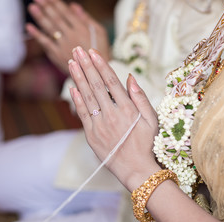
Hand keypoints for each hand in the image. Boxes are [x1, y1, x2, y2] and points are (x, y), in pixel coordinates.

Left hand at [26, 0, 109, 73]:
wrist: (96, 73)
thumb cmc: (100, 50)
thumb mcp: (99, 32)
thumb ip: (86, 19)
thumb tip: (73, 5)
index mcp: (82, 29)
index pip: (66, 13)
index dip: (57, 4)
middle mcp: (71, 36)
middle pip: (56, 19)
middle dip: (46, 7)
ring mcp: (63, 46)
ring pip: (50, 29)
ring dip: (40, 17)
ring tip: (32, 7)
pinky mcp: (57, 55)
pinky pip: (45, 43)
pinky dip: (37, 35)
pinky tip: (29, 27)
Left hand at [69, 46, 160, 190]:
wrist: (136, 170)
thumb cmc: (147, 144)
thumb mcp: (152, 120)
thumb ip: (140, 98)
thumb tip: (129, 77)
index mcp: (128, 109)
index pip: (111, 82)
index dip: (101, 65)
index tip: (93, 52)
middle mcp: (112, 114)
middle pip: (96, 85)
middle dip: (86, 65)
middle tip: (77, 50)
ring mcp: (100, 125)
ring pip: (87, 97)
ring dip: (78, 78)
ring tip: (71, 62)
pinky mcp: (92, 135)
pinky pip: (82, 114)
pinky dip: (77, 100)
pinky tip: (72, 86)